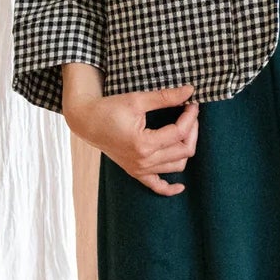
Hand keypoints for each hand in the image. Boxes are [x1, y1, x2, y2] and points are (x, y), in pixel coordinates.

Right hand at [64, 80, 198, 195]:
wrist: (87, 122)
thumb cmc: (109, 109)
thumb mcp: (138, 100)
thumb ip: (165, 97)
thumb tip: (189, 90)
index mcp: (143, 144)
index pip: (179, 133)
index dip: (190, 117)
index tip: (192, 104)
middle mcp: (143, 161)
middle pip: (183, 151)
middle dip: (192, 130)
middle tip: (190, 114)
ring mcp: (139, 169)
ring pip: (177, 166)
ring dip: (186, 148)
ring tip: (185, 130)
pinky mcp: (135, 172)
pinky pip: (157, 186)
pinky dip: (170, 188)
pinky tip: (180, 186)